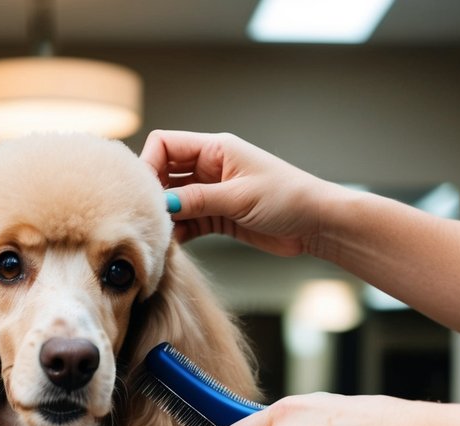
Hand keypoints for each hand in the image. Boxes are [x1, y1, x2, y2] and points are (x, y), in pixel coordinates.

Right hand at [141, 129, 336, 254]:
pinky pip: (188, 222)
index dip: (148, 165)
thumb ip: (198, 199)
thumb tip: (161, 205)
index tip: (144, 194)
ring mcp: (213, 193)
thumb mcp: (238, 197)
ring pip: (174, 201)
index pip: (165, 144)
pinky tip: (173, 247)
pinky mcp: (219, 217)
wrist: (316, 223)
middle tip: (146, 219)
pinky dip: (178, 234)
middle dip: (153, 195)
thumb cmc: (287, 198)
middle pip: (165, 173)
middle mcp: (210, 167)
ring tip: (158, 237)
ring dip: (165, 218)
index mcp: (216, 148)